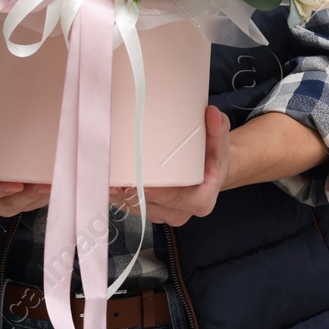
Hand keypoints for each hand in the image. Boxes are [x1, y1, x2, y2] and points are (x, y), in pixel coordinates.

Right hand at [0, 99, 51, 220]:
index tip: (16, 185)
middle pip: (7, 204)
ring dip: (41, 197)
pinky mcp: (14, 204)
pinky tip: (59, 184)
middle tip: (45, 184)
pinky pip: (31, 205)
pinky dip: (45, 197)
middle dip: (28, 197)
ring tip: (58, 184)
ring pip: (22, 207)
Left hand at [111, 105, 231, 226]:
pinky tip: (110, 185)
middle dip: (132, 192)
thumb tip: (211, 113)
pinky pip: (134, 209)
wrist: (211, 172)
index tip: (139, 182)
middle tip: (115, 177)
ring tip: (108, 179)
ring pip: (139, 209)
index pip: (175, 198)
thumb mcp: (220, 142)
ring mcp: (166, 215)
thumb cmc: (213, 158)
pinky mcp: (153, 213)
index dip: (156, 192)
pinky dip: (121, 198)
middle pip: (152, 205)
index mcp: (202, 199)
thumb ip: (218, 128)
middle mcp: (182, 212)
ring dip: (122, 196)